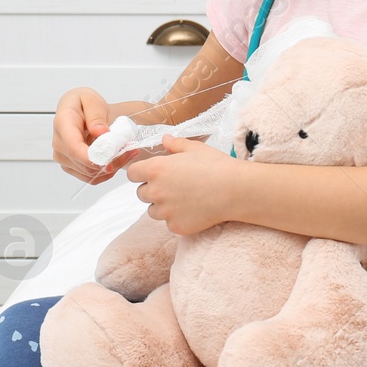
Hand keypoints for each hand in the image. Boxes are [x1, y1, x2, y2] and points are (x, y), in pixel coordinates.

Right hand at [53, 87, 143, 184]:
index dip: (93, 158)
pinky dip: (106, 172)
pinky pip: (91, 178)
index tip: (112, 158)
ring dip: (112, 166)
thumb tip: (100, 132)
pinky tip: (116, 159)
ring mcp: (63, 158)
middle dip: (111, 160)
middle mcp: (59, 144)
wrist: (80, 110)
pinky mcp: (71, 167)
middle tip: (130, 149)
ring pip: (90, 173)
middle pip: (84, 164)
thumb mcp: (92, 100)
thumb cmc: (84, 103)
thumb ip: (96, 115)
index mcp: (62, 124)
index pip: (74, 148)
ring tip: (126, 151)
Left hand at [125, 133, 240, 235]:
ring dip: (162, 206)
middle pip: (141, 193)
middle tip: (173, 185)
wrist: (235, 190)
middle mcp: (156, 191)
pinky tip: (193, 210)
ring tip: (183, 198)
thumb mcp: (195, 149)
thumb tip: (165, 139)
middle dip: (152, 189)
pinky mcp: (176, 226)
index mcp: (156, 170)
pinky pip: (169, 223)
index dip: (140, 173)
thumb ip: (175, 144)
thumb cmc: (216, 166)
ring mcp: (165, 212)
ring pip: (153, 211)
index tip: (150, 173)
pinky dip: (177, 218)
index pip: (132, 174)